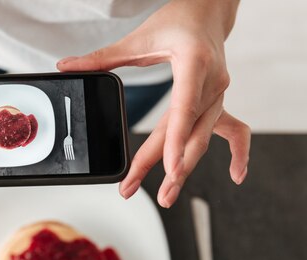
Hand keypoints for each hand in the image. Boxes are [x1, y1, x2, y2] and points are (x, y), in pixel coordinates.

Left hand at [57, 0, 250, 206]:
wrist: (208, 11)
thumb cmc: (177, 20)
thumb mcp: (138, 37)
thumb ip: (102, 57)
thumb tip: (67, 65)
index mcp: (193, 63)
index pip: (183, 109)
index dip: (175, 141)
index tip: (169, 168)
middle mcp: (212, 82)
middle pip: (187, 132)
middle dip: (166, 167)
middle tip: (143, 192)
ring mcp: (219, 94)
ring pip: (202, 138)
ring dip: (185, 168)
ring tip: (167, 195)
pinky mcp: (219, 101)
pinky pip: (236, 131)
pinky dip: (239, 154)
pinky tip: (236, 176)